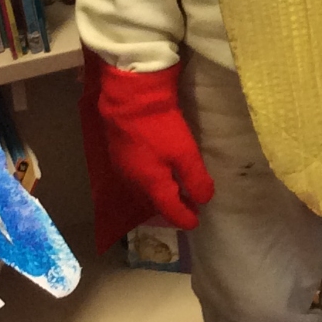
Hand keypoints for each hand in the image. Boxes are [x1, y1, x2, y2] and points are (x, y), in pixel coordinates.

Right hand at [99, 63, 213, 228]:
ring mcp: (122, 167)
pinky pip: (136, 177)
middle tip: (188, 207)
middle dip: (171, 207)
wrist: (130, 97)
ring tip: (174, 192)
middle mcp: (133, 182)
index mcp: (151, 186)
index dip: (184, 218)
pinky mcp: (118, 152)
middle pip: (154, 203)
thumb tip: (203, 200)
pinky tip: (156, 173)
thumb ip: (196, 179)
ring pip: (143, 190)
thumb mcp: (185, 153)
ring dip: (159, 194)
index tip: (196, 223)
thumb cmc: (160, 127)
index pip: (169, 211)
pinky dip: (149, 181)